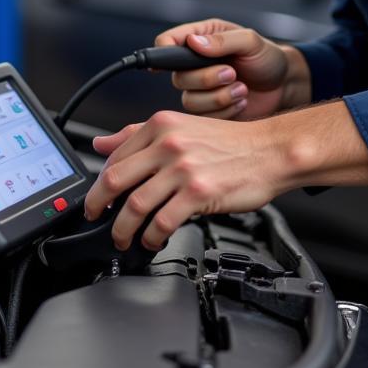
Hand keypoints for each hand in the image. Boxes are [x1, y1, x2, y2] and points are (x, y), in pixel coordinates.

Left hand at [84, 101, 367, 251]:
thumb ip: (139, 135)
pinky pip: (163, 222)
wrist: (272, 151)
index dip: (99, 182)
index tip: (96, 197)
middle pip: (115, 179)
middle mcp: (168, 144)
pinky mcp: (198, 193)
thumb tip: (101, 142)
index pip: (115, 155)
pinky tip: (153, 242)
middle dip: (98, 206)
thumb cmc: (231, 143)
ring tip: (123, 239)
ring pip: (136, 205)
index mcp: (160, 126)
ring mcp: (182, 168)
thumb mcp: (181, 128)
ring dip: (123, 228)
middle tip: (95, 219)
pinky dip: (152, 237)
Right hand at [155, 18, 302, 120]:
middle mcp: (194, 64)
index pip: (166, 43)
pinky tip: (241, 100)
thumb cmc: (267, 58)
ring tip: (242, 88)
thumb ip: (222, 41)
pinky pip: (203, 119)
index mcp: (200, 39)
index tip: (175, 59)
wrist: (284, 86)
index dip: (164, 51)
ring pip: (189, 101)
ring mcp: (200, 89)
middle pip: (176, 78)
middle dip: (207, 79)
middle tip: (232, 73)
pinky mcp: (208, 111)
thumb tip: (194, 42)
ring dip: (219, 97)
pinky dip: (225, 112)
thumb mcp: (250, 41)